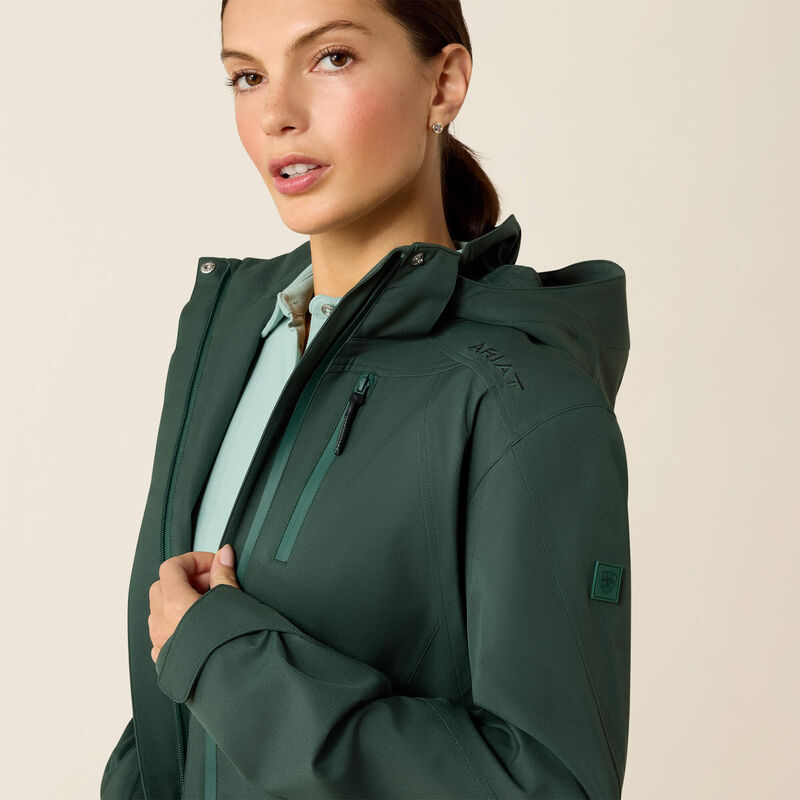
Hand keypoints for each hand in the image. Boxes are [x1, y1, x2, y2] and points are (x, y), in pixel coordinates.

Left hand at [149, 544, 239, 664]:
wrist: (236, 686)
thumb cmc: (234, 647)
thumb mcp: (234, 601)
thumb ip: (224, 574)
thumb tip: (222, 555)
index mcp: (176, 605)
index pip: (172, 567)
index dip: (194, 560)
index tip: (214, 564)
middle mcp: (162, 623)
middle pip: (163, 586)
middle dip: (188, 579)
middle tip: (214, 583)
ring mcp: (160, 642)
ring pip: (161, 609)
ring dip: (181, 600)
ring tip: (209, 606)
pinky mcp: (165, 659)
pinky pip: (163, 632)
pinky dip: (178, 623)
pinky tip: (200, 627)